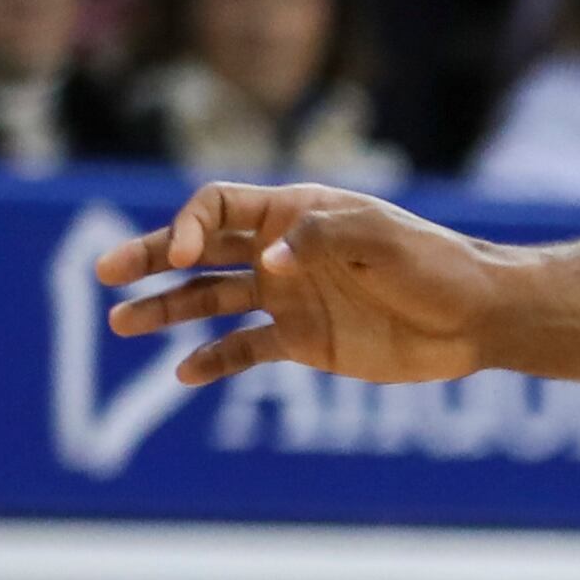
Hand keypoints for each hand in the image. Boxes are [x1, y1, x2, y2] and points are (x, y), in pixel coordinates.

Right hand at [98, 183, 498, 387]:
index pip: (217, 207)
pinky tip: (182, 373)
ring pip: (210, 300)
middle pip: (198, 250)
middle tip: (103, 273)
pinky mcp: (304, 341)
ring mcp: (288, 297)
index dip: (189, 224)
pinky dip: (213, 360)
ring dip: (165, 309)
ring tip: (120, 323)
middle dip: (149, 257)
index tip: (185, 254)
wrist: (476, 317)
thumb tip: (267, 261)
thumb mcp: (379, 237)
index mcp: (292, 211)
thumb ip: (318, 238)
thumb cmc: (433, 263)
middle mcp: (280, 250)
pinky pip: (245, 350)